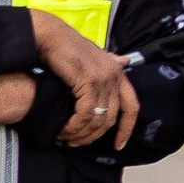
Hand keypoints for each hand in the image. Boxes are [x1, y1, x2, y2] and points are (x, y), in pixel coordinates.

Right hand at [29, 10, 137, 149]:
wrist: (51, 36)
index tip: (119, 145)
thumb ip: (108, 64)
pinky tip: (65, 130)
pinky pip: (86, 114)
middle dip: (95, 136)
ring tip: (69, 139)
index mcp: (118, 71)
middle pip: (112, 117)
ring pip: (98, 119)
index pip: (131, 107)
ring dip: (83, 133)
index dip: (126, 129)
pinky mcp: (89, 81)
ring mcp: (104, 78)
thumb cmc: (67, 47)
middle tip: (78, 143)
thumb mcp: (93, 56)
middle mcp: (115, 75)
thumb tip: (123, 62)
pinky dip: (75, 126)